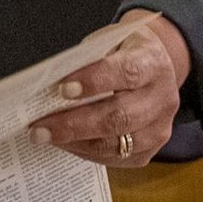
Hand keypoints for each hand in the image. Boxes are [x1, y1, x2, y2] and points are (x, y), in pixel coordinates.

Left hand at [28, 12, 188, 167]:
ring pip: (116, 144)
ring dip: (75, 142)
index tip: (62, 89)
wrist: (153, 69)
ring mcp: (160, 127)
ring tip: (43, 137)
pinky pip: (116, 158)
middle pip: (120, 116)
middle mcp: (163, 97)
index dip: (95, 81)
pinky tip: (64, 143)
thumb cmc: (120, 53)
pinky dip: (85, 152)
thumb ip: (86, 61)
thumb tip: (48, 88)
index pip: (127, 72)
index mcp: (153, 63)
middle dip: (74, 124)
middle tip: (39, 127)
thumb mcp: (108, 43)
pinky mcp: (151, 149)